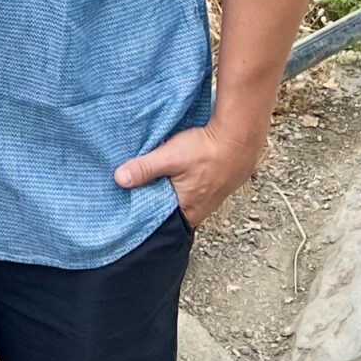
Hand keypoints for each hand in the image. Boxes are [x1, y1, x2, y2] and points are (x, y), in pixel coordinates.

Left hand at [114, 120, 262, 230]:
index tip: (128, 205)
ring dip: (169, 189)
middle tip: (137, 189)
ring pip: (182, 198)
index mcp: (187, 211)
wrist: (240, 137)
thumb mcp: (170, 157)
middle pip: (170, 210)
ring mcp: (209, 199)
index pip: (160, 222)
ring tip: (155, 179)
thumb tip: (120, 180)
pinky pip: (192, 189)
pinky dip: (182, 182)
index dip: (144, 214)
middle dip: (155, 200)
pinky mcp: (215, 185)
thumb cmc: (207, 151)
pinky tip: (177, 171)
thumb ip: (145, 169)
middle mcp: (199, 210)